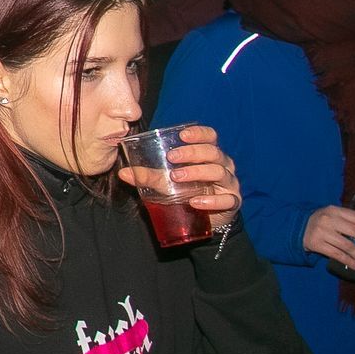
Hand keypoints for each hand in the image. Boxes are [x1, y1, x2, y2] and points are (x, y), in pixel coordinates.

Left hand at [116, 125, 240, 227]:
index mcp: (208, 155)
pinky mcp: (232, 202)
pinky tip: (195, 202)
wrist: (203, 220)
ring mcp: (229, 184)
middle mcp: (222, 165)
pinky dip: (212, 200)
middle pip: (213, 152)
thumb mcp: (166, 182)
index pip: (210, 137)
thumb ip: (148, 176)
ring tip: (176, 177)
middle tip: (172, 157)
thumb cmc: (186, 192)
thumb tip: (122, 172)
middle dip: (192, 152)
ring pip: (219, 172)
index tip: (182, 135)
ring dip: (197, 172)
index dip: (199, 133)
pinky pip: (227, 200)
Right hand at [304, 205, 354, 270]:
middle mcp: (328, 219)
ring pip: (348, 246)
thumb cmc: (323, 223)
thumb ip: (351, 221)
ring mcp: (321, 232)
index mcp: (335, 210)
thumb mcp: (335, 216)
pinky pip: (337, 255)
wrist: (298, 228)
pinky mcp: (316, 244)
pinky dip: (350, 262)